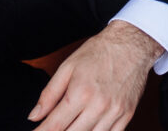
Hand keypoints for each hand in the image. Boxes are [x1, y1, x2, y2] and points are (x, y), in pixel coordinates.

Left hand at [27, 22, 161, 130]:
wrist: (132, 44)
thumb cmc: (100, 52)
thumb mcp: (68, 67)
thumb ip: (49, 94)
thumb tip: (34, 115)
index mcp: (81, 92)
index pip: (55, 125)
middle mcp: (98, 105)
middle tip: (53, 128)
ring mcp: (114, 112)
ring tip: (70, 126)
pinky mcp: (127, 115)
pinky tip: (88, 129)